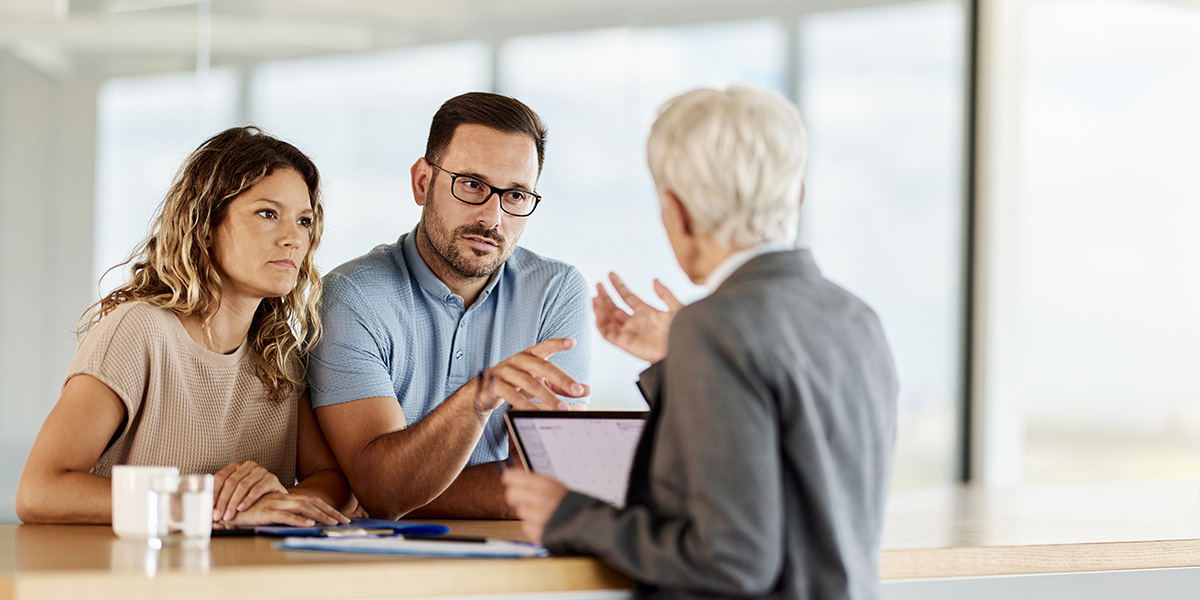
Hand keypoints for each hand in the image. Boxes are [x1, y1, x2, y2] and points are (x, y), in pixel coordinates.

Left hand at [211, 460, 287, 521]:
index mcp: (236, 467)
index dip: (213, 492)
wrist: (277, 499)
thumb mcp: (235, 494)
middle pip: (230, 482)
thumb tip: (206, 510)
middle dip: (222, 501)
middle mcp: (247, 466)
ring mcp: (260, 471)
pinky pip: (257, 489)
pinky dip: (248, 500)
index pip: (220, 477)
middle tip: (217, 515)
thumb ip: (223, 497)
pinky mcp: (271, 478)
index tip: (208, 507)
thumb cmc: (251, 498)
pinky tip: (241, 508)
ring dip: (233, 502)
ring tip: (228, 515)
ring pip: (243, 485)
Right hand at [217, 491, 348, 526]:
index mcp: (287, 498)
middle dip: (331, 512)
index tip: (342, 517)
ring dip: (320, 515)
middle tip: (345, 522)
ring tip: (332, 523)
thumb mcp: (272, 511)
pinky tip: (308, 524)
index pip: (313, 502)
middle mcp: (284, 498)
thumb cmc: (250, 510)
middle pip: (313, 503)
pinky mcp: (266, 512)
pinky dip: (298, 519)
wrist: (227, 507)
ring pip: (303, 508)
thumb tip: (305, 521)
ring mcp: (276, 504)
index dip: (329, 509)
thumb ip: (287, 513)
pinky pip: (285, 515)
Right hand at [473, 338, 589, 415]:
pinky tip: (538, 414)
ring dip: (548, 397)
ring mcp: (505, 372)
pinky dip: (528, 406)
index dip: (558, 343)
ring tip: (563, 409)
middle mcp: (518, 360)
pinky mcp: (495, 386)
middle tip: (578, 391)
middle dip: (562, 379)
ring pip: (529, 383)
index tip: (572, 342)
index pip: (545, 346)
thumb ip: (561, 385)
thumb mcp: (539, 381)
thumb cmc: (517, 383)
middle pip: (542, 367)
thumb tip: (586, 390)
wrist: (484, 391)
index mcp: (530, 355)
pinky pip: (513, 397)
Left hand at [501, 469, 568, 543]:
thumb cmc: (570, 504)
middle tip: (526, 499)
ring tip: (542, 513)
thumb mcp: (555, 486)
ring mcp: (538, 515)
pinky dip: (533, 526)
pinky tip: (544, 523)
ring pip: (520, 511)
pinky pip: (526, 526)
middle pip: (511, 495)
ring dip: (528, 513)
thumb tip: (508, 475)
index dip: (511, 479)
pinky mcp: (537, 532)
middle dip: (516, 497)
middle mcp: (540, 498)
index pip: (513, 477)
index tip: (510, 480)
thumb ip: (533, 481)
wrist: (587, 524)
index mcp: (544, 483)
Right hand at [593, 273, 682, 362]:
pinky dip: (600, 323)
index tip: (611, 275)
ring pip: (609, 319)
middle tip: (598, 284)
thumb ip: (665, 294)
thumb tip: (656, 280)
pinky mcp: (624, 343)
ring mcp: (629, 332)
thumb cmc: (682, 331)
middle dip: (605, 296)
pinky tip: (597, 311)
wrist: (681, 349)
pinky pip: (607, 333)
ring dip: (600, 308)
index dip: (618, 285)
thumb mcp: (676, 307)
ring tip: (594, 296)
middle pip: (615, 307)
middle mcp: (635, 322)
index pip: (627, 296)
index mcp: (646, 313)